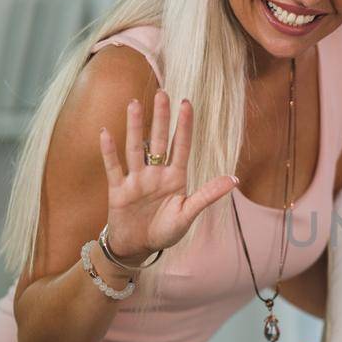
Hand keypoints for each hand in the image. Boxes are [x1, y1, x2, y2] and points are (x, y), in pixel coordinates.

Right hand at [98, 90, 238, 262]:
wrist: (137, 248)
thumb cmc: (165, 232)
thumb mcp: (188, 214)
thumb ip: (207, 195)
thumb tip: (234, 179)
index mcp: (175, 178)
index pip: (181, 147)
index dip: (184, 126)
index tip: (186, 103)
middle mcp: (155, 174)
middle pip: (159, 140)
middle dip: (161, 118)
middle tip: (163, 93)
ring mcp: (136, 179)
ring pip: (135, 148)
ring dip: (135, 127)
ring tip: (135, 104)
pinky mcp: (118, 189)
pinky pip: (114, 167)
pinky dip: (109, 151)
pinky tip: (106, 132)